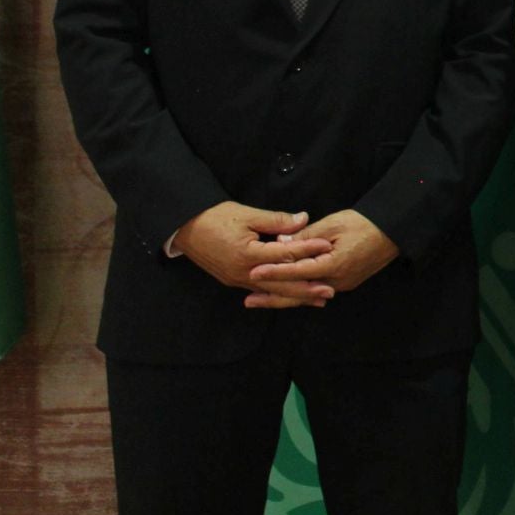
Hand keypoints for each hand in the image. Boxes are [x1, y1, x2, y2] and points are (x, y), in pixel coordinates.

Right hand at [174, 202, 335, 307]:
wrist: (185, 227)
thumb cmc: (216, 217)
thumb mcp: (247, 214)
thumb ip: (277, 220)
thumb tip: (303, 220)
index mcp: (248, 254)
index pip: (285, 254)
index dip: (308, 250)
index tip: (328, 247)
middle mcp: (243, 272)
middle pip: (280, 283)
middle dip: (306, 288)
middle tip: (329, 291)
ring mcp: (237, 280)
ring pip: (271, 292)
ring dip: (294, 296)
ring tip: (317, 299)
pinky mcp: (233, 281)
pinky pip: (260, 291)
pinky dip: (277, 294)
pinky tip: (291, 298)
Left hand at [246, 209, 398, 307]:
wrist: (393, 231)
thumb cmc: (364, 223)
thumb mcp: (333, 223)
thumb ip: (305, 236)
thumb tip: (280, 243)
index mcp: (334, 265)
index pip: (297, 271)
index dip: (274, 272)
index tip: (253, 273)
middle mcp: (338, 281)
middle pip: (300, 293)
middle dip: (273, 297)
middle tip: (248, 300)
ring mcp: (343, 284)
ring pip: (307, 295)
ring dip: (284, 297)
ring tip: (260, 300)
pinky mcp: (346, 282)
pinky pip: (317, 290)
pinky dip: (300, 292)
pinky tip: (286, 294)